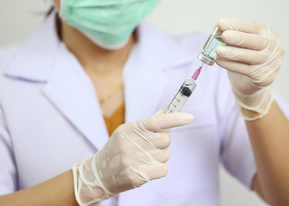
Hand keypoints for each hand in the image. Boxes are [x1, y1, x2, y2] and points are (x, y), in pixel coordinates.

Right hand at [72, 111, 193, 205]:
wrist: (98, 175)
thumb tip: (165, 113)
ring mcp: (133, 160)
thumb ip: (146, 124)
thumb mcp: (126, 133)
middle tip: (149, 147)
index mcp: (129, 129)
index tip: (190, 117)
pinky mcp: (137, 175)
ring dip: (159, 157)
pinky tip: (146, 169)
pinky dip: (158, 170)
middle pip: (165, 139)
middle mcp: (131, 143)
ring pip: (165, 155)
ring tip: (143, 160)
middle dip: (162, 143)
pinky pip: (163, 169)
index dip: (175, 118)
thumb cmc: (116, 151)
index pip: (156, 121)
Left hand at [215, 18, 283, 119]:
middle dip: (239, 38)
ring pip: (250, 56)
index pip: (253, 27)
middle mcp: (274, 48)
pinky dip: (230, 65)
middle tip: (224, 35)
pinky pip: (245, 69)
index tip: (221, 23)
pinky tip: (219, 61)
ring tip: (218, 50)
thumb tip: (217, 31)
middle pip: (256, 41)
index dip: (237, 24)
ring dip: (232, 53)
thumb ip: (233, 38)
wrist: (249, 84)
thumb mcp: (240, 45)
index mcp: (269, 35)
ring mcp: (271, 63)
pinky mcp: (264, 77)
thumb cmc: (244, 60)